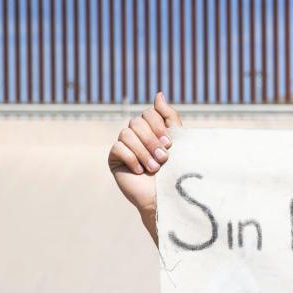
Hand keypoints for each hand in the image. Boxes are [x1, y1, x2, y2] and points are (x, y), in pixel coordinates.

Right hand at [108, 92, 180, 241]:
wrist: (166, 198)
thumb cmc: (175, 171)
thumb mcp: (178, 141)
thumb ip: (169, 117)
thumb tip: (159, 94)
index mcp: (152, 129)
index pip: (149, 112)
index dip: (158, 126)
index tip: (170, 143)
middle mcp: (136, 135)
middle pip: (137, 121)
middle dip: (152, 141)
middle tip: (164, 158)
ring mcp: (124, 146)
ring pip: (126, 133)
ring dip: (144, 152)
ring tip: (155, 168)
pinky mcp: (114, 159)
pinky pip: (118, 148)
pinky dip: (132, 159)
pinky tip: (140, 171)